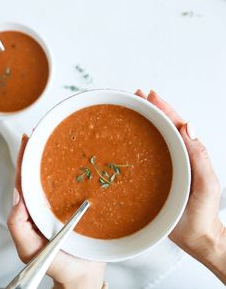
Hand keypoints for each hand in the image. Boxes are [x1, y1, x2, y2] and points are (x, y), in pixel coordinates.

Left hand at [7, 135, 105, 288]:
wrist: (82, 274)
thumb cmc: (57, 265)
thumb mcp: (30, 250)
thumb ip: (19, 228)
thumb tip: (18, 200)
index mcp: (32, 210)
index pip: (25, 180)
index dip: (24, 160)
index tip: (27, 141)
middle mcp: (46, 203)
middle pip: (41, 173)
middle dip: (40, 151)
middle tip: (43, 132)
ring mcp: (63, 203)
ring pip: (59, 176)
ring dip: (58, 157)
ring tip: (60, 139)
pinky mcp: (80, 205)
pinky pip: (78, 184)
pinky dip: (78, 170)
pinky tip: (83, 160)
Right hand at [135, 89, 225, 283]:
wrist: (196, 236)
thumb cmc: (203, 212)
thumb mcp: (206, 183)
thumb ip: (199, 156)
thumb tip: (188, 126)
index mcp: (190, 152)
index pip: (175, 124)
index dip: (163, 108)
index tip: (149, 95)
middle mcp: (177, 155)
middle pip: (163, 126)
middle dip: (150, 109)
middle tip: (136, 96)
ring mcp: (165, 164)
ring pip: (153, 138)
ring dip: (143, 122)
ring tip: (131, 109)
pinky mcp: (154, 177)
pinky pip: (145, 155)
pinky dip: (136, 143)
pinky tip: (126, 140)